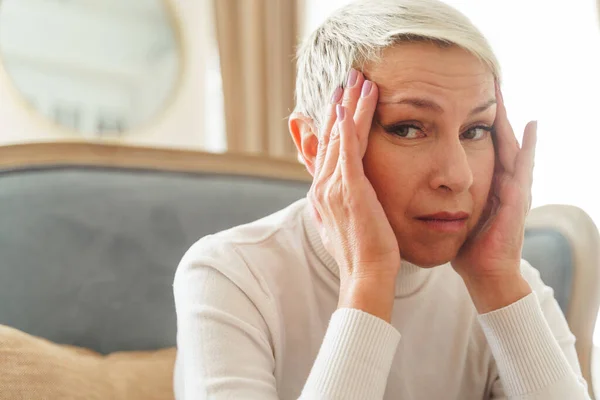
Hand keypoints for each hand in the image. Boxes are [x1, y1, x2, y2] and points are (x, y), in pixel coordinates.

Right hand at [309, 70, 399, 321]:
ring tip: (360, 79)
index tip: (342, 98)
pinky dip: (349, 125)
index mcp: (323, 193)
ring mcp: (334, 187)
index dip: (335, 120)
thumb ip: (336, 209)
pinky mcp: (349, 190)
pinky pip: (348, 150)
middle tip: (350, 76)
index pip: (329, 148)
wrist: (367, 276)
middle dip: (341, 103)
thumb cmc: (362, 255)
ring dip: (350, 105)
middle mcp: (323, 186)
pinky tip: (352, 105)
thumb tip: (329, 204)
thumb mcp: (343, 227)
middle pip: (332, 135)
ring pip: (341, 137)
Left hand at [452, 82, 535, 312]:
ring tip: (503, 94)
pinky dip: (527, 149)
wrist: (484, 272)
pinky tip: (528, 129)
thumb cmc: (467, 243)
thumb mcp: (452, 211)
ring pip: (513, 147)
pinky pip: (522, 169)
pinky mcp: (516, 201)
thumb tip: (417, 179)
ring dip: (510, 121)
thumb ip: (442, 193)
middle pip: (498, 139)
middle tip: (489, 82)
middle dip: (495, 113)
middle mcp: (503, 181)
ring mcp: (514, 189)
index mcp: (486, 182)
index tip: (462, 95)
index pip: (478, 144)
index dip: (472, 121)